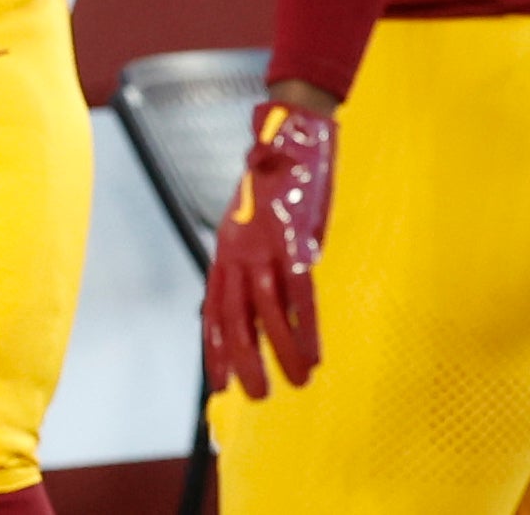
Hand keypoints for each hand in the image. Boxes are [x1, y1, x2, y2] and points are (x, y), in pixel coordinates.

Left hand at [203, 99, 334, 399]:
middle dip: (245, 360)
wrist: (290, 133)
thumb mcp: (253, 220)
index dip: (216, 349)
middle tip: (257, 396)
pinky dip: (307, 327)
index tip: (219, 384)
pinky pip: (300, 293)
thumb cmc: (278, 180)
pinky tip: (315, 354)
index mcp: (226, 248)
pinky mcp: (295, 239)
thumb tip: (264, 297)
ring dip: (282, 352)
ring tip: (296, 383)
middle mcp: (239, 250)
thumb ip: (254, 257)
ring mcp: (266, 245)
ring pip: (268, 311)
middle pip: (236, 316)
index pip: (214, 308)